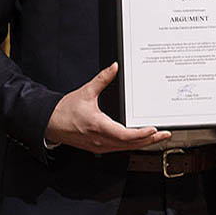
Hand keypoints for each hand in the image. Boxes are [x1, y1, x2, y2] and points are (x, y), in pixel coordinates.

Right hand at [45, 63, 171, 151]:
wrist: (49, 123)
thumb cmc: (65, 110)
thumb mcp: (85, 92)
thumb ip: (102, 79)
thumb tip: (114, 66)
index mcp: (98, 125)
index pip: (124, 135)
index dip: (141, 134)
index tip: (153, 129)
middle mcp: (100, 140)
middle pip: (130, 144)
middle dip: (150, 140)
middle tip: (166, 134)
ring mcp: (100, 146)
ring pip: (126, 148)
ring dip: (143, 144)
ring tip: (159, 137)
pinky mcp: (99, 147)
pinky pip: (119, 148)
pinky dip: (133, 145)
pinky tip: (142, 140)